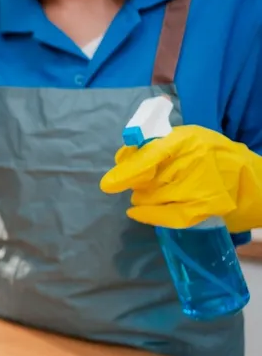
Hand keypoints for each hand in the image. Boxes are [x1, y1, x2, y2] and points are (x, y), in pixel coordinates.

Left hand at [100, 125, 261, 231]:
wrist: (254, 182)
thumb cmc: (215, 156)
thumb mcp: (189, 140)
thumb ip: (156, 146)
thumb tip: (121, 159)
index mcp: (187, 140)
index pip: (149, 155)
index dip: (127, 171)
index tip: (108, 184)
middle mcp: (192, 163)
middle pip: (147, 180)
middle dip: (137, 184)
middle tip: (141, 183)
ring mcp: (198, 187)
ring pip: (151, 197)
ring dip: (143, 197)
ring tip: (149, 193)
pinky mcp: (202, 208)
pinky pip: (164, 216)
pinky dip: (147, 215)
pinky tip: (137, 212)